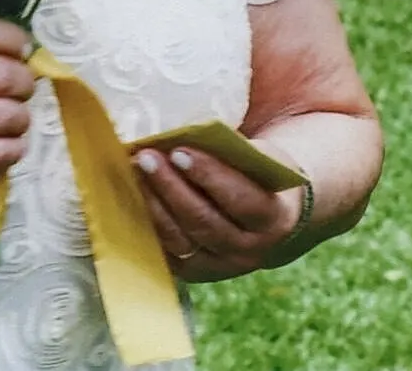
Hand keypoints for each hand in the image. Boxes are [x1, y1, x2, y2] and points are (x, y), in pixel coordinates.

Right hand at [0, 14, 35, 209]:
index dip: (15, 42)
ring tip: (8, 119)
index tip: (21, 51)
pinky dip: (12, 148)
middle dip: (23, 83)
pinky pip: (3, 153)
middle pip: (9, 76)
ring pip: (12, 115)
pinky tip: (2, 145)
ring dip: (19, 118)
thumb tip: (12, 41)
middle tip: (17, 89)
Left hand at [135, 144, 302, 280]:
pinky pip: (166, 253)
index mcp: (274, 220)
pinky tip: (137, 198)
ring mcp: (221, 267)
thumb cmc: (263, 179)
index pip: (240, 199)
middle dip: (171, 187)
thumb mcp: (264, 164)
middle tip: (147, 158)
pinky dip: (149, 225)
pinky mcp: (195, 273)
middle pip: (203, 221)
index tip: (179, 151)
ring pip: (180, 240)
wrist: (271, 221)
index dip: (209, 175)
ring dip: (154, 205)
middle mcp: (249, 251)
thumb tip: (190, 137)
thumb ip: (237, 155)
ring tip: (137, 174)